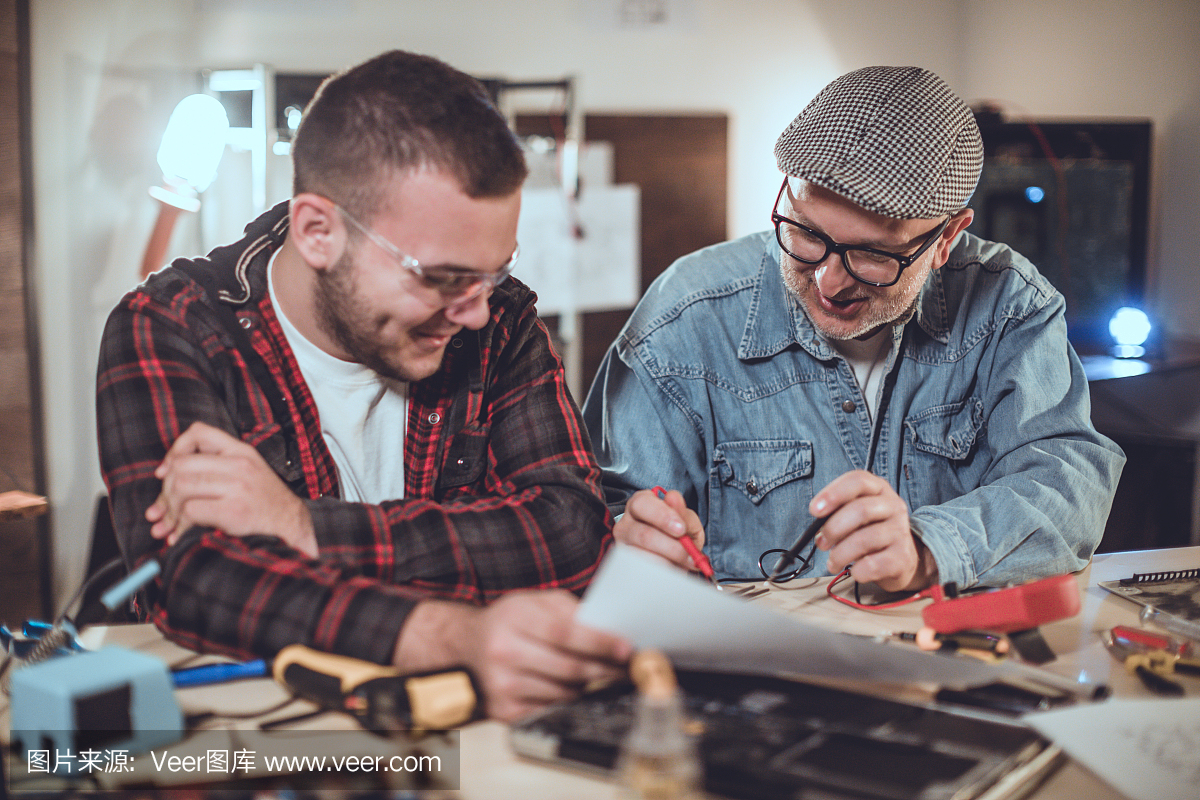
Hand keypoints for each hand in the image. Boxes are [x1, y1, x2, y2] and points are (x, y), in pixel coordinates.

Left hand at [146, 421, 315, 555]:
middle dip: (164, 492)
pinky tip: (181, 535)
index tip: (165, 472)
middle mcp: (239, 465)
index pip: (199, 433)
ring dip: (170, 511)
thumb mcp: (249, 473)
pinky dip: (180, 526)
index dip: (174, 451)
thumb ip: (217, 467)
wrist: (293, 529)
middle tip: (161, 510)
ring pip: (182, 487)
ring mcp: (238, 487)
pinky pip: (191, 511)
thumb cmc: (267, 505)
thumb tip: (167, 476)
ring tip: (170, 526)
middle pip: (181, 466)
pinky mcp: (234, 510)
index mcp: (242, 452)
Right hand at [395, 592, 631, 721]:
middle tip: (626, 667)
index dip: (599, 642)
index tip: (626, 648)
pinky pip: (550, 709)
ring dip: (586, 684)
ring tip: (594, 671)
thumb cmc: (509, 621)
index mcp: (514, 618)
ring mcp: (502, 684)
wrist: (466, 646)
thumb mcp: (534, 602)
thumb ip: (570, 610)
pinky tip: (569, 686)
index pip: (565, 632)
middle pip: (568, 667)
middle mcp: (504, 651)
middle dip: (604, 668)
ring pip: (563, 692)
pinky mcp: (503, 710)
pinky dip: (565, 699)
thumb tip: (609, 628)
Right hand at [613, 488, 706, 572]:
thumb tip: (673, 498)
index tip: (681, 529)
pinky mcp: (624, 568)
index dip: (662, 516)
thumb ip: (683, 513)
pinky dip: (661, 574)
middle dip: (669, 545)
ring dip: (669, 563)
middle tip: (687, 552)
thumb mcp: (687, 522)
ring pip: (644, 558)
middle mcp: (625, 524)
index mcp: (640, 504)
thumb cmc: (678, 536)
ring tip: (685, 564)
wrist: (674, 560)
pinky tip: (672, 571)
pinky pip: (643, 574)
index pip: (643, 504)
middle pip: (643, 535)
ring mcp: (622, 548)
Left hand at [811, 470, 937, 591]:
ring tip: (834, 562)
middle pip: (860, 510)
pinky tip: (855, 570)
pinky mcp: (902, 557)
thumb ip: (837, 515)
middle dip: (833, 529)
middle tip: (822, 543)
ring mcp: (900, 531)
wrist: (901, 559)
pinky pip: (872, 565)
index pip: (858, 480)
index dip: (833, 493)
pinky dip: (856, 570)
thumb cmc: (870, 532)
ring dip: (840, 554)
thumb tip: (818, 532)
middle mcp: (893, 506)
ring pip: (864, 540)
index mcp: (879, 489)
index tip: (814, 510)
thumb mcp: (855, 516)